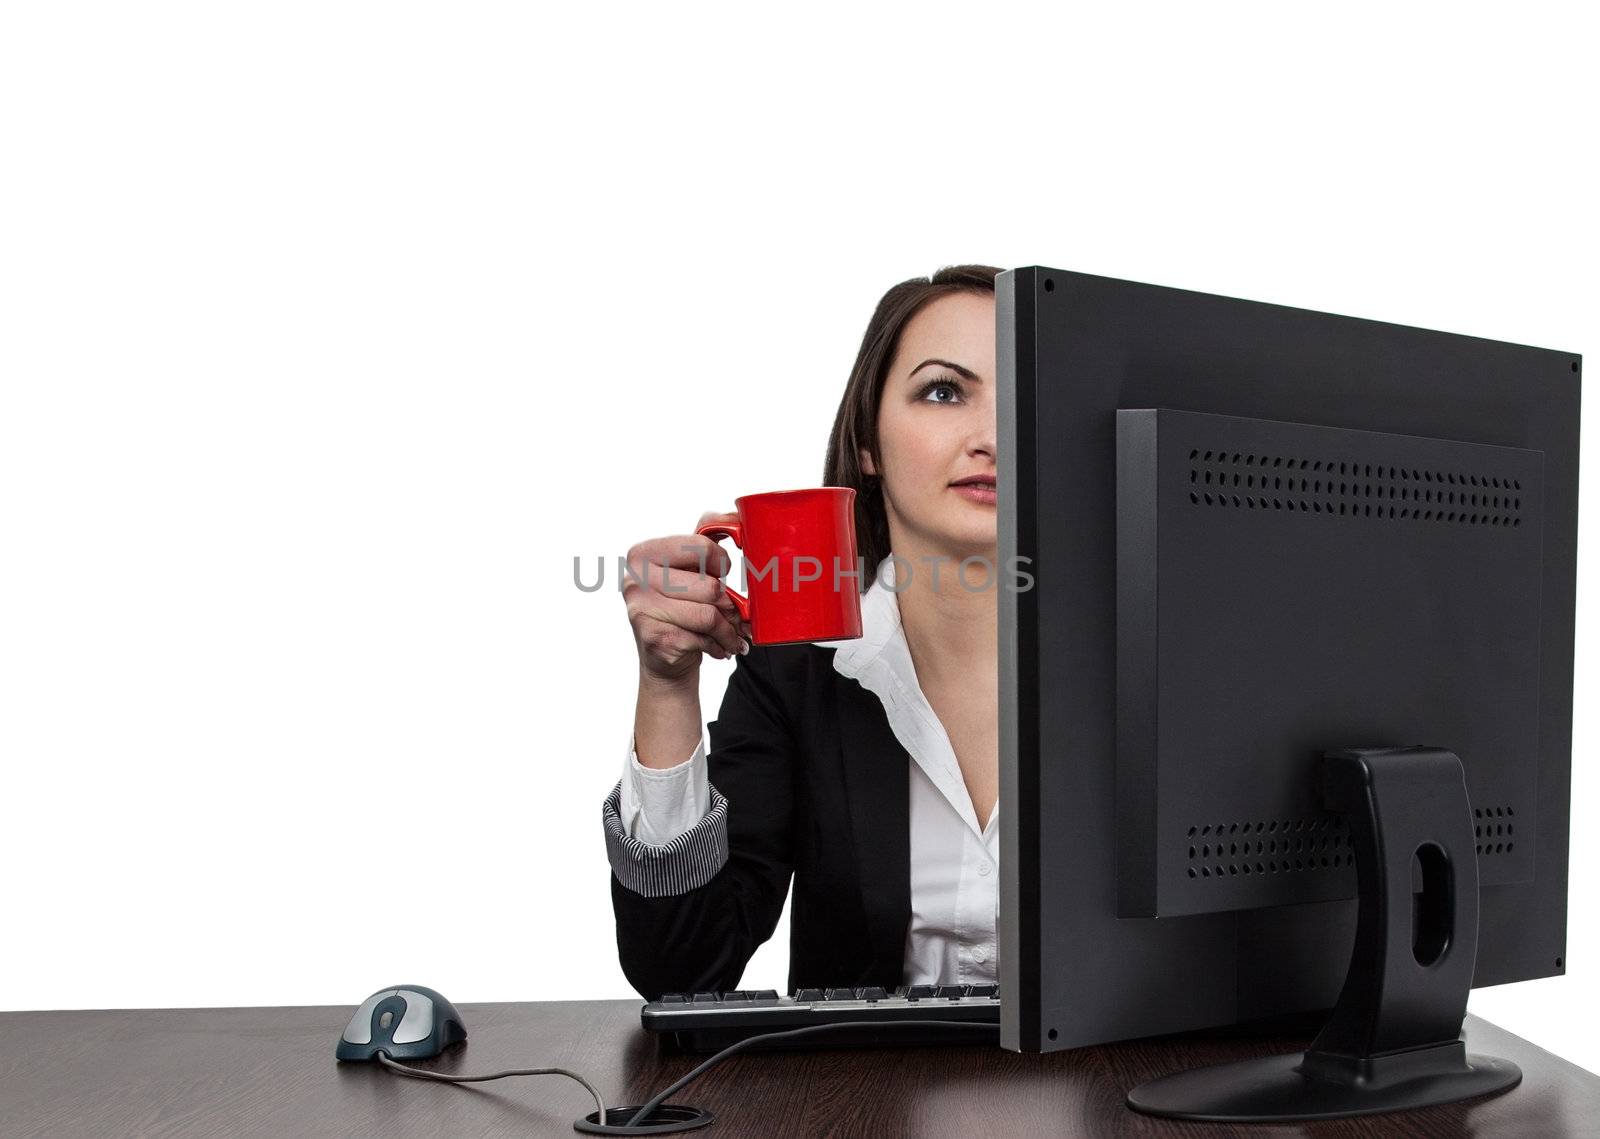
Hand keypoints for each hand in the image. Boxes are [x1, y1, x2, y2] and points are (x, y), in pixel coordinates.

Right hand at [622, 511, 752, 682]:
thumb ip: (707, 539)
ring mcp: (641, 609)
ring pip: (709, 615)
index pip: (700, 546)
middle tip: (735, 615)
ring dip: (729, 630)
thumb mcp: (690, 570)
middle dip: (730, 605)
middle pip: (710, 586)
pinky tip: (718, 647)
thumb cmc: (681, 608)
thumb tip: (735, 516)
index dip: (721, 563)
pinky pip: (703, 638)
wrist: (664, 658)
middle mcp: (635, 579)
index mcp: (643, 553)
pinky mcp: (654, 638)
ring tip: (732, 634)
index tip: (723, 574)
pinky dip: (719, 645)